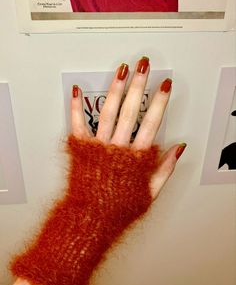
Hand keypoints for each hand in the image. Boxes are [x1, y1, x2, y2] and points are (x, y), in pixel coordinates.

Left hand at [71, 56, 185, 198]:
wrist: (91, 219)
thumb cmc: (118, 208)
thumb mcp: (150, 193)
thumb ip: (165, 169)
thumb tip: (178, 149)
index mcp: (136, 158)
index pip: (152, 123)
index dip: (160, 102)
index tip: (165, 85)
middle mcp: (117, 148)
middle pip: (131, 111)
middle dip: (139, 85)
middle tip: (144, 66)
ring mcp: (98, 147)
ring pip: (108, 112)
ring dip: (116, 89)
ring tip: (122, 70)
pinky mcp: (81, 149)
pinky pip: (77, 124)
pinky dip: (76, 106)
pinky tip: (77, 90)